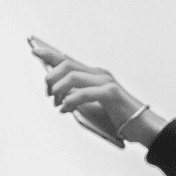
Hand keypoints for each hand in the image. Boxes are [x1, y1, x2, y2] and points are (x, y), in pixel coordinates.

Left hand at [28, 36, 163, 149]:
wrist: (142, 126)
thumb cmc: (118, 118)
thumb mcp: (93, 106)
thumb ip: (78, 98)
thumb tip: (58, 97)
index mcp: (95, 75)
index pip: (68, 59)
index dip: (50, 53)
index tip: (34, 49)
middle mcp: (99, 74)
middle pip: (66, 65)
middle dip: (51, 78)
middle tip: (48, 95)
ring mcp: (105, 82)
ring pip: (71, 76)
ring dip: (58, 90)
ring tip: (56, 103)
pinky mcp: (110, 93)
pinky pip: (82, 93)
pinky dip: (69, 101)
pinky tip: (66, 109)